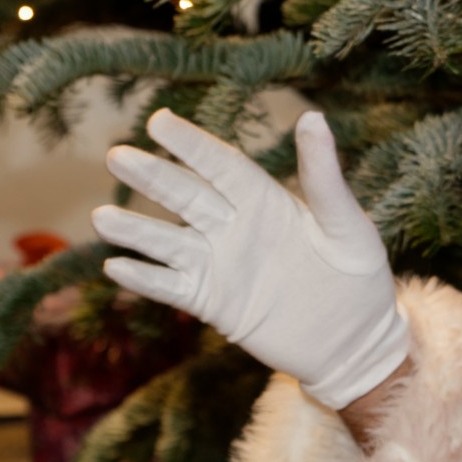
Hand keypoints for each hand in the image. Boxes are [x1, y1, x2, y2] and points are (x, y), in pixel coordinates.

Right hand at [92, 109, 409, 409]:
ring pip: (170, 242)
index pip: (222, 166)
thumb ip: (324, 178)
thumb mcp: (346, 226)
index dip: (192, 144)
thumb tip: (313, 116)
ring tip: (102, 217)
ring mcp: (221, 265)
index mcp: (268, 202)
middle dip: (153, 177)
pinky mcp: (214, 303)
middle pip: (187, 197)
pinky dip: (145, 279)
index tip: (159, 120)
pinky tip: (115, 267)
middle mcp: (237, 227)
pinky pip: (172, 288)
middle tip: (116, 155)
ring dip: (137, 231)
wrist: (356, 344)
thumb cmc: (360, 278)